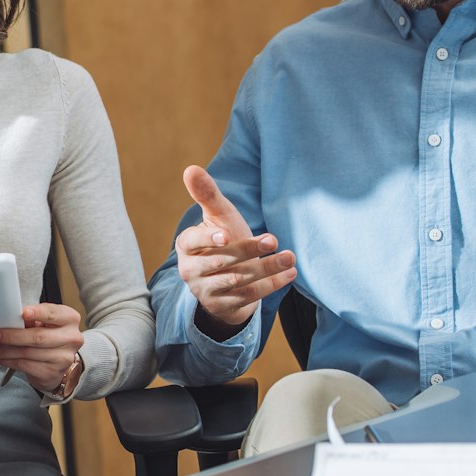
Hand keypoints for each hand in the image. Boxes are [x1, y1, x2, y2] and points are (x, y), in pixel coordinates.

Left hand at [0, 302, 85, 392]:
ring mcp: (63, 358)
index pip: (53, 314)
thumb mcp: (44, 322)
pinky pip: (24, 365)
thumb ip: (31, 318)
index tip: (22, 313)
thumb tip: (6, 317)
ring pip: (27, 353)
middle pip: (38, 337)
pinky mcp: (52, 372)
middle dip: (11, 335)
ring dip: (4, 350)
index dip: (37, 313)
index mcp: (69, 319)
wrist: (58, 361)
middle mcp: (71, 338)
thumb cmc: (48, 334)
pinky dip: (7, 360)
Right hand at [174, 165, 296, 333]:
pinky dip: (271, 285)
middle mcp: (190, 270)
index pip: (193, 242)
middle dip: (248, 250)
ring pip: (237, 280)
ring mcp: (205, 291)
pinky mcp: (222, 306)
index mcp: (186, 246)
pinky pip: (248, 296)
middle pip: (220, 261)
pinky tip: (290, 273)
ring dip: (266, 268)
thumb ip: (206, 194)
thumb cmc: (223, 239)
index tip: (227, 235)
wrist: (226, 278)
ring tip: (290, 257)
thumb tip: (191, 168)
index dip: (208, 238)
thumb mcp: (217, 217)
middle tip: (273, 240)